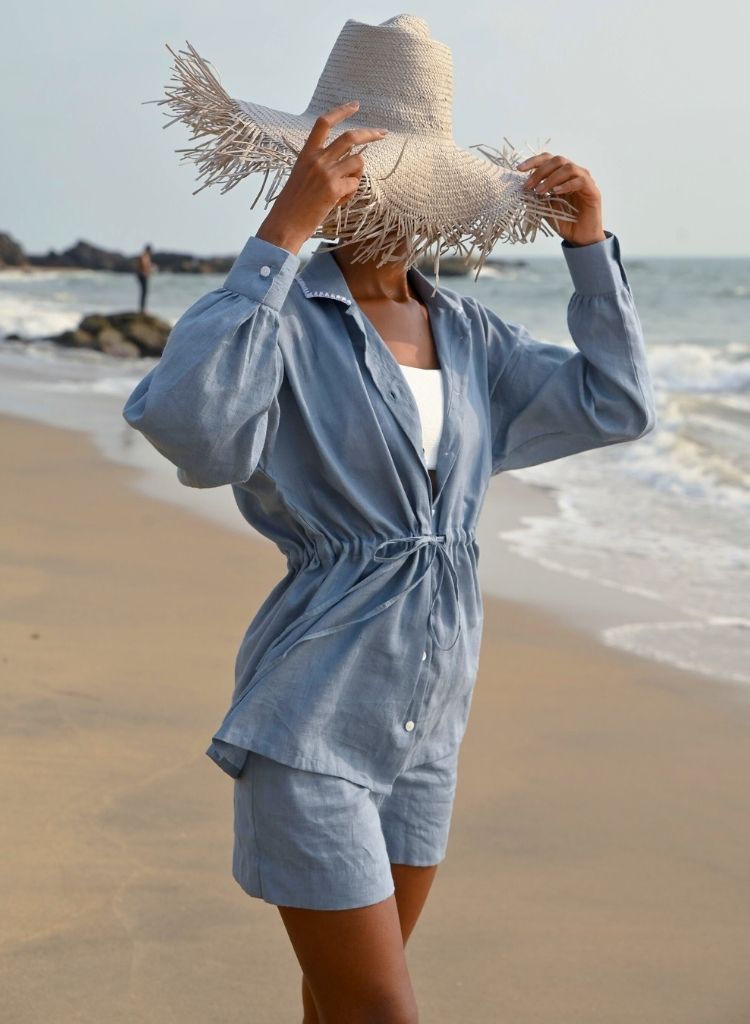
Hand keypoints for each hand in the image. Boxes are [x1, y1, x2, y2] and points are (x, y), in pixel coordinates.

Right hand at [256, 101, 389, 255]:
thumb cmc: (293, 205)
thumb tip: (350, 160)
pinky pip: (355, 184)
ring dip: (358, 175)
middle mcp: (316, 159)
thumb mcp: (301, 176)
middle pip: (350, 137)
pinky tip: (338, 201)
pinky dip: (351, 193)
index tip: (355, 105)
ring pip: (358, 162)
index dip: (341, 111)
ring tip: (344, 189)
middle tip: (383, 133)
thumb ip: (320, 164)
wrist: (285, 225)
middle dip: (370, 133)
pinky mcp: (333, 188)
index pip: (324, 123)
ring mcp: (326, 173)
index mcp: (306, 154)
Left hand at [516, 152, 605, 246]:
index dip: (534, 162)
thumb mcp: (545, 207)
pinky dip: (566, 185)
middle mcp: (574, 174)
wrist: (579, 237)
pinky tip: (556, 192)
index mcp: (562, 175)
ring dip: (551, 178)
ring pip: (568, 168)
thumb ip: (537, 195)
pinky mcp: (593, 190)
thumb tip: (521, 188)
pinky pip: (580, 181)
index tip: (519, 169)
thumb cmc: (564, 221)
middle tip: (529, 185)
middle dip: (540, 171)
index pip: (548, 159)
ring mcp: (584, 180)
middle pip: (557, 160)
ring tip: (540, 191)